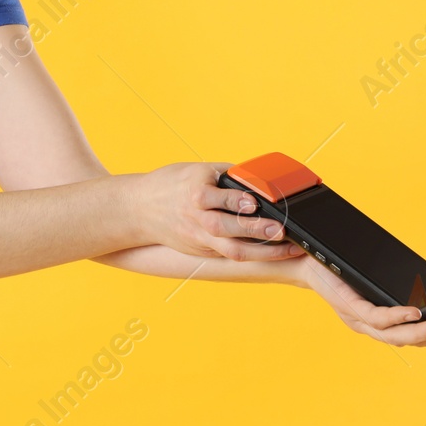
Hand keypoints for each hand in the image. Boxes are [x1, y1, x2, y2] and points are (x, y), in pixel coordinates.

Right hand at [137, 162, 308, 262]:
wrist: (138, 210)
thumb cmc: (170, 185)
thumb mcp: (195, 170)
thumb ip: (224, 176)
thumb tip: (257, 178)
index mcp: (193, 192)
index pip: (217, 198)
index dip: (237, 201)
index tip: (256, 202)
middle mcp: (196, 218)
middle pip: (226, 227)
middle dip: (255, 229)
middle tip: (280, 230)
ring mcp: (199, 238)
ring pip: (231, 250)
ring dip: (262, 251)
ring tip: (286, 248)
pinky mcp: (201, 250)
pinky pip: (230, 255)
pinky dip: (253, 254)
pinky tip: (273, 254)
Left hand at [289, 256, 425, 346]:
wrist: (304, 258)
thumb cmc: (341, 267)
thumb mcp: (377, 277)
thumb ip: (404, 287)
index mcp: (380, 322)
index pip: (417, 335)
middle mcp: (370, 326)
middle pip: (411, 340)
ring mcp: (358, 318)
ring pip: (397, 335)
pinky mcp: (348, 305)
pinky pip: (376, 318)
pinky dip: (398, 317)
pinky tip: (416, 311)